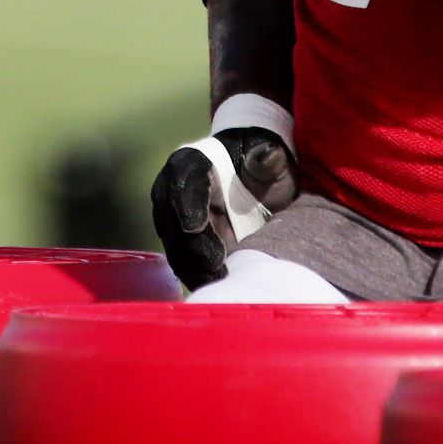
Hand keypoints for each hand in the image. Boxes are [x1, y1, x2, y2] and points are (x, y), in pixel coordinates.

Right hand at [149, 122, 299, 289]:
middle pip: (173, 221)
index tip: (195, 227)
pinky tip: (216, 289)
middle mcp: (173, 192)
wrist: (254, 181)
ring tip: (218, 282)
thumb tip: (268, 154)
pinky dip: (197, 278)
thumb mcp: (269, 157)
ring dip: (193, 268)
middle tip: (216, 264)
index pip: (182, 182)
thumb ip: (267, 157)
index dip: (186, 205)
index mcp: (190, 163)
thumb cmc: (260, 164)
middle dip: (192, 245)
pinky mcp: (185, 247)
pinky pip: (184, 265)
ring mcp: (175, 222)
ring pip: (175, 248)